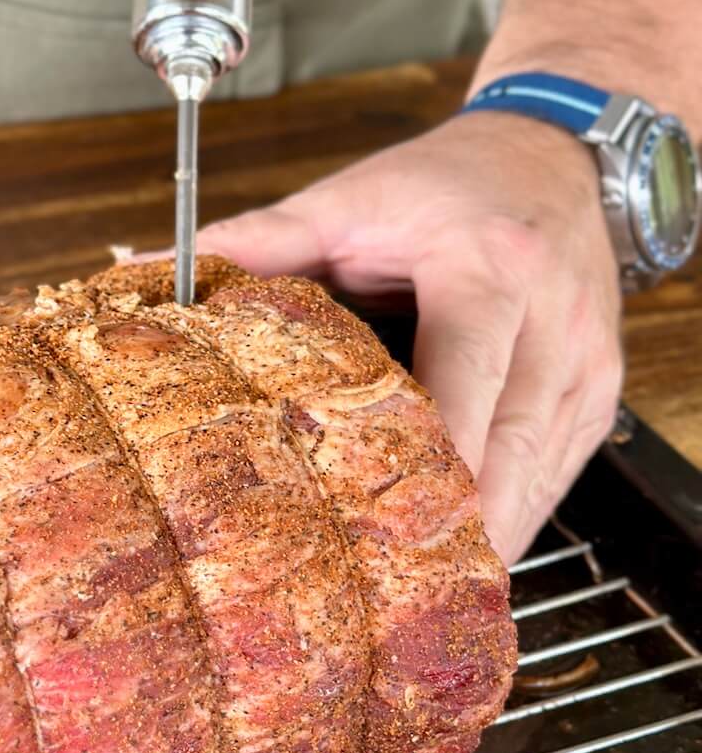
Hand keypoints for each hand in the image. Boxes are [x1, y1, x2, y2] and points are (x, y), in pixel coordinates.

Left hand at [191, 112, 623, 564]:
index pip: (466, 373)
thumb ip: (259, 242)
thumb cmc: (447, 183)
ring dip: (491, 537)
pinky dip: (518, 516)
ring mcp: (588, 360)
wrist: (554, 155)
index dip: (437, 454)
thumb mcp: (353, 199)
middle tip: (399, 594)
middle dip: (461, 527)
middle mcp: (553, 316)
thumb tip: (153, 271)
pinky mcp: (599, 391)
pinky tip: (473, 558)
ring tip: (430, 597)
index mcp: (489, 265)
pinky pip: (559, 470)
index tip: (392, 522)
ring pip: (541, 471)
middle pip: (511, 444)